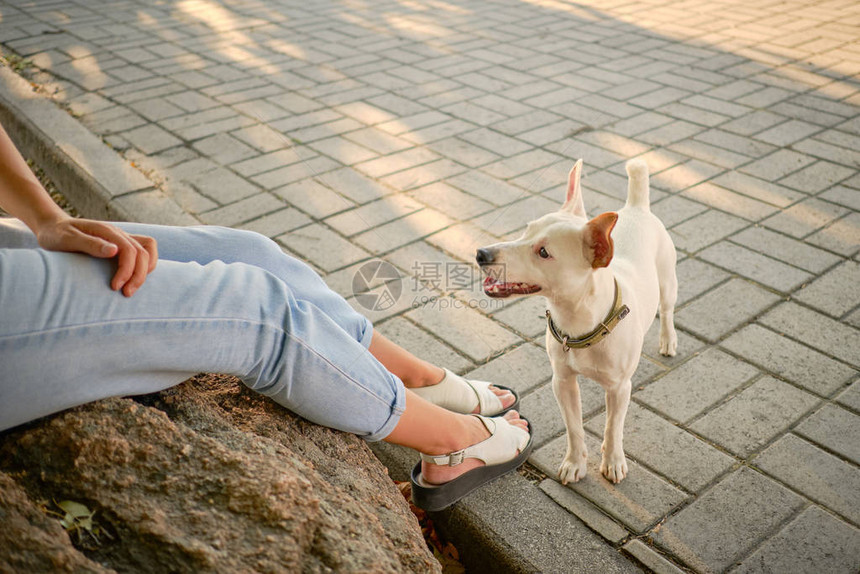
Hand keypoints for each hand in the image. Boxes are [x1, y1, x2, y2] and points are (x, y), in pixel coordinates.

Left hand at [36, 216, 157, 296]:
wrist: (52, 228)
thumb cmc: (56, 235)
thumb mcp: (68, 239)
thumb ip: (91, 244)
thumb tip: (115, 251)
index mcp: (107, 231)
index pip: (130, 250)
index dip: (127, 270)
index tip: (115, 287)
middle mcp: (118, 234)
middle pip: (143, 253)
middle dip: (139, 275)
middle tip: (126, 293)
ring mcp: (121, 239)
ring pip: (147, 252)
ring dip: (145, 271)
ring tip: (132, 288)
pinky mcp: (121, 246)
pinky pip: (144, 252)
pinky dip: (145, 266)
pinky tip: (133, 278)